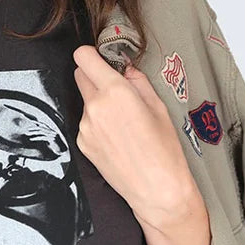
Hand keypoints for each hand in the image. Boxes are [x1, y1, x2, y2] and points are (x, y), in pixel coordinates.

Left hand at [72, 45, 197, 229]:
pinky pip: (86, 123)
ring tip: (123, 122)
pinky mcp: (82, 143)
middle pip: (80, 76)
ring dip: (98, 103)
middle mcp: (95, 107)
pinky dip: (97, 124)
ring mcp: (85, 127)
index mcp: (115, 93)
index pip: (83, 57)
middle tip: (115, 89)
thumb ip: (138, 82)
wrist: (156, 189)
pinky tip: (117, 137)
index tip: (100, 59)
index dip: (91, 55)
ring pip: (85, 101)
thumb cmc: (164, 151)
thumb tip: (127, 70)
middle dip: (94, 76)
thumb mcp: (159, 108)